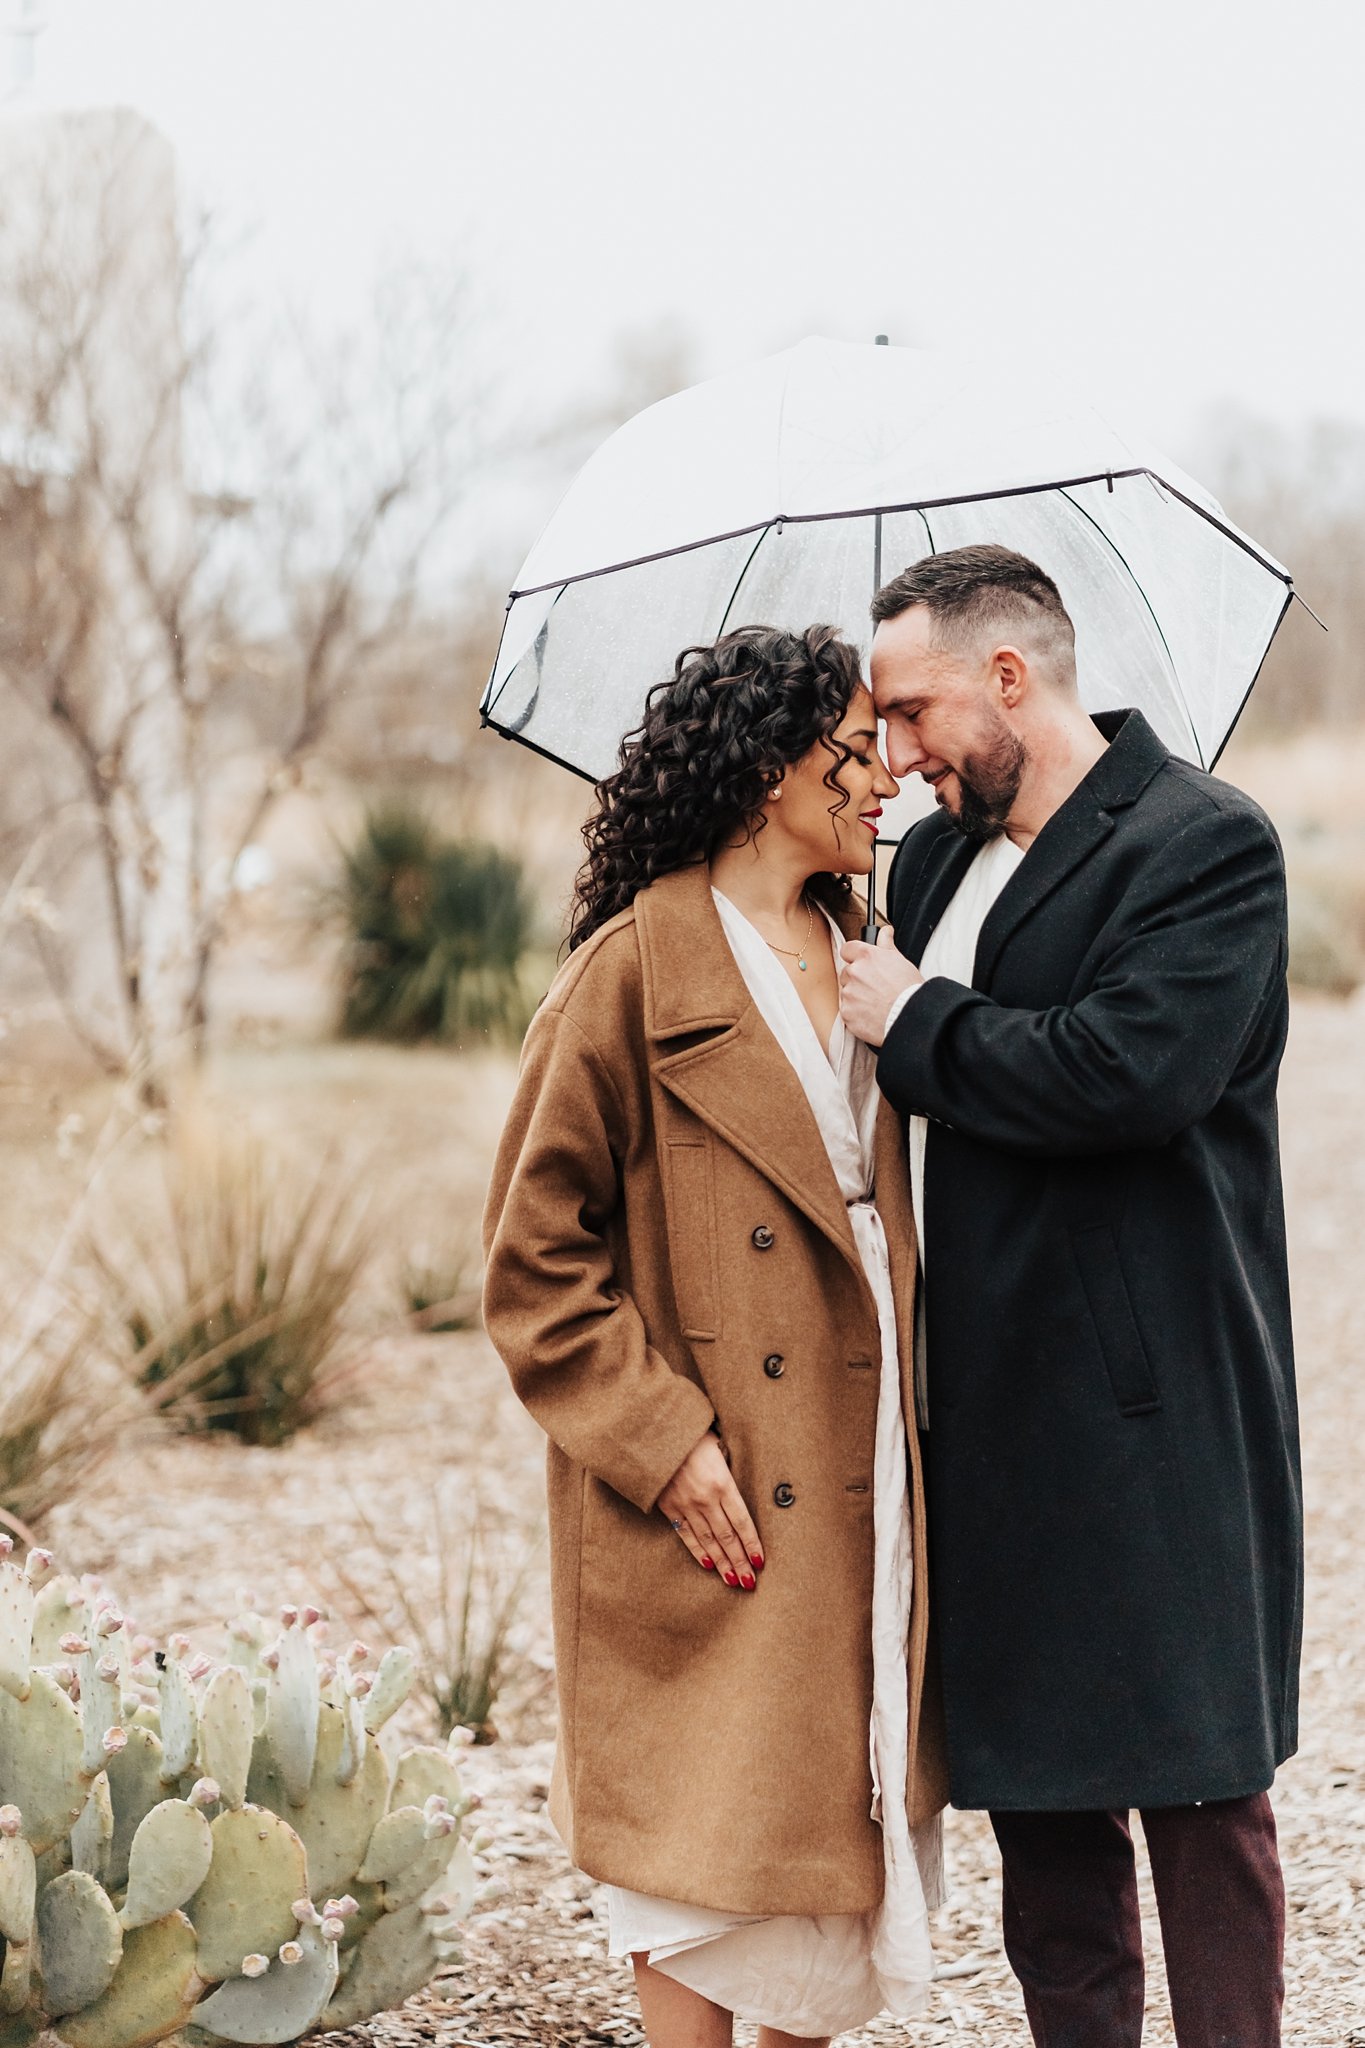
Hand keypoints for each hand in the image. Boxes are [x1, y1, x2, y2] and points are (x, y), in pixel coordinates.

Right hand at [658, 1432, 763, 1589]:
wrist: (654, 1432)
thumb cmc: (691, 1435)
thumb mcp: (719, 1445)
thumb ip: (730, 1469)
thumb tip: (740, 1486)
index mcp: (722, 1482)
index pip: (742, 1521)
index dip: (752, 1544)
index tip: (760, 1562)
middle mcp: (705, 1499)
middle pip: (727, 1537)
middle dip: (740, 1561)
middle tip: (749, 1582)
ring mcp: (685, 1505)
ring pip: (708, 1540)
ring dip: (722, 1563)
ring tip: (733, 1580)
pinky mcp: (668, 1507)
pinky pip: (685, 1534)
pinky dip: (697, 1551)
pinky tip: (708, 1565)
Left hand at [839, 925, 922, 1045]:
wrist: (909, 1018)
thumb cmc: (909, 991)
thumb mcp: (901, 962)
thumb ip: (887, 945)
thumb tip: (885, 932)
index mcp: (867, 957)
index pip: (848, 949)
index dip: (854, 956)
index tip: (860, 962)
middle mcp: (854, 973)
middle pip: (847, 973)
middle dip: (857, 979)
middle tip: (875, 988)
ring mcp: (848, 993)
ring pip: (846, 992)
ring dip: (856, 996)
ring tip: (875, 1003)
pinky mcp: (846, 1013)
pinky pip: (847, 1011)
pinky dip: (856, 1013)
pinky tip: (871, 1014)